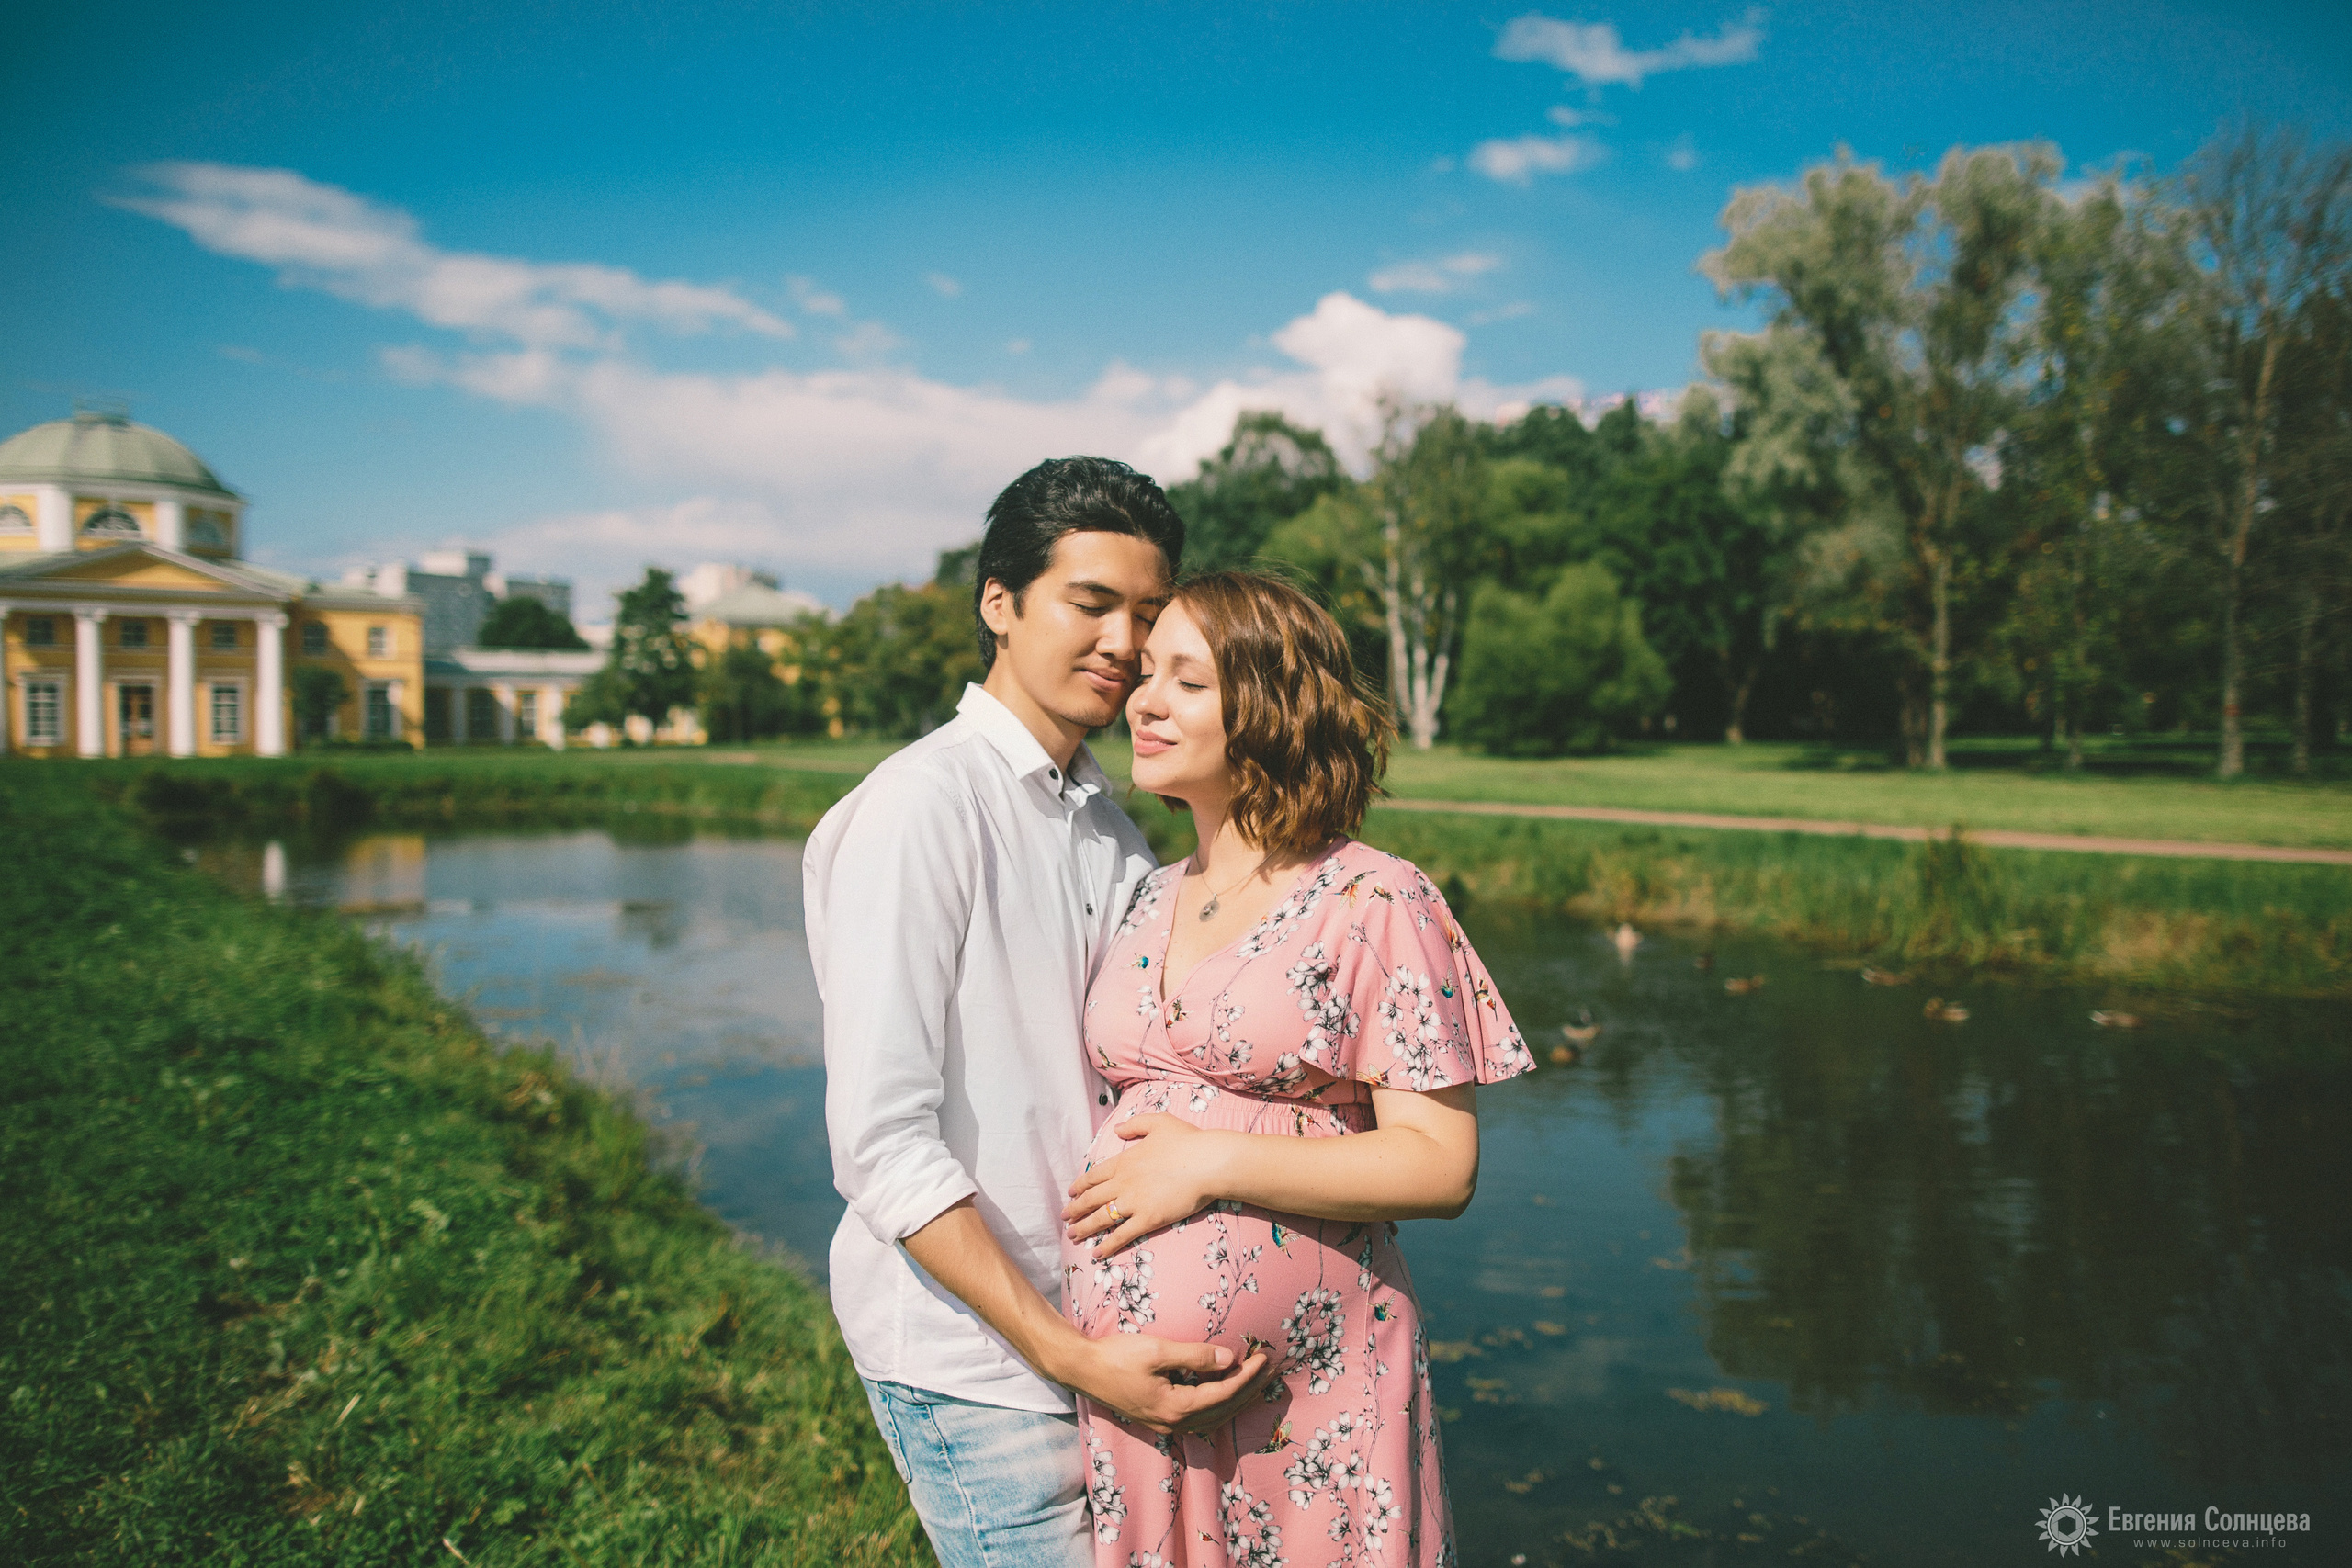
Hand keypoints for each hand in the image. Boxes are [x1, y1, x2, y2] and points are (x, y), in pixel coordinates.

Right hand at [1058, 1333, 1276, 1434]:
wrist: (1081, 1369)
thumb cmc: (1117, 1356)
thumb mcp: (1157, 1350)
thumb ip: (1195, 1356)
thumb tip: (1229, 1359)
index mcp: (1175, 1407)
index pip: (1223, 1394)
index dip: (1247, 1377)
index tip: (1263, 1358)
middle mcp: (1173, 1423)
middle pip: (1222, 1410)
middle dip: (1249, 1391)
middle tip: (1270, 1371)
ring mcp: (1165, 1424)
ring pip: (1212, 1417)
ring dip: (1236, 1400)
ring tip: (1255, 1382)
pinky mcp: (1158, 1418)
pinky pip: (1199, 1417)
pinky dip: (1217, 1405)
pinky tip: (1223, 1392)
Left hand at [1063, 1114, 1230, 1256]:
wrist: (1207, 1162)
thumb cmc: (1187, 1141)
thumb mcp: (1159, 1122)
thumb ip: (1134, 1125)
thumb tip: (1116, 1129)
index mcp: (1124, 1161)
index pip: (1094, 1176)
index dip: (1080, 1186)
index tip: (1071, 1194)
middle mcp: (1123, 1182)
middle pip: (1092, 1199)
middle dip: (1075, 1210)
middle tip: (1064, 1218)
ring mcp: (1134, 1202)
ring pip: (1101, 1219)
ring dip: (1084, 1229)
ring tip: (1072, 1236)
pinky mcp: (1148, 1219)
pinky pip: (1122, 1235)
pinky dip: (1107, 1246)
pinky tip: (1097, 1254)